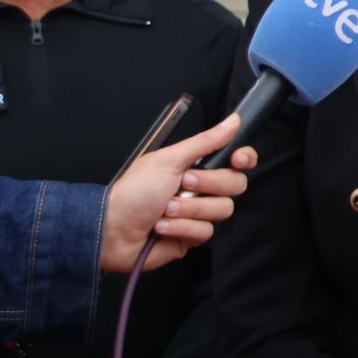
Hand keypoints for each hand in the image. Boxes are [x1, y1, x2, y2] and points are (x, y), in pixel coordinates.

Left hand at [101, 114, 258, 271]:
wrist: (113, 229)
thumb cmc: (134, 191)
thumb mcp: (169, 160)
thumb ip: (205, 141)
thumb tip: (234, 120)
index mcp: (197, 165)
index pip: (237, 159)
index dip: (244, 159)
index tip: (236, 160)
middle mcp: (202, 189)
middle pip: (235, 184)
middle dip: (208, 185)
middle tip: (182, 184)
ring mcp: (199, 213)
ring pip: (222, 210)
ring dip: (189, 210)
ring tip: (164, 209)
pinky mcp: (193, 237)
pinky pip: (206, 232)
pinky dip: (181, 228)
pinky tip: (162, 227)